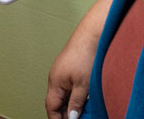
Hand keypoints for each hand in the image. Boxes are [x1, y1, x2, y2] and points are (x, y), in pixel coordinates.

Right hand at [45, 0, 117, 118]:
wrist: (92, 34)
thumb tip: (72, 117)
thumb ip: (76, 103)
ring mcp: (63, 72)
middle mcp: (56, 77)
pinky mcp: (70, 67)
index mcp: (54, 82)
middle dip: (65, 113)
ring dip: (72, 104)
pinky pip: (69, 86)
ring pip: (64, 94)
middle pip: (57, 102)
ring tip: (83, 112)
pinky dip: (76, 95)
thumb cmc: (85, 54)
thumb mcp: (83, 85)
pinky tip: (86, 98)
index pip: (51, 108)